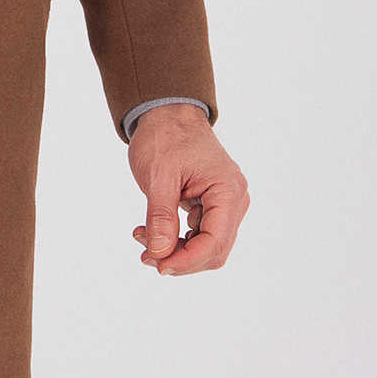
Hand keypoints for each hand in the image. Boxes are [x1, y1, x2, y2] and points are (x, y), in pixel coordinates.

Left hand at [128, 102, 249, 275]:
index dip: (187, 260)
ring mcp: (225, 203)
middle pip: (214, 250)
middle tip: (145, 256)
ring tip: (142, 241)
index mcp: (228, 190)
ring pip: (206, 245)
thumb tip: (160, 253)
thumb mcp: (158, 176)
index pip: (214, 241)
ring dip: (176, 251)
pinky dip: (176, 238)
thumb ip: (161, 216)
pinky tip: (151, 233)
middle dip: (180, 259)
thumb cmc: (165, 136)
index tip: (159, 265)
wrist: (166, 112)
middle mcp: (234, 200)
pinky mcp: (212, 205)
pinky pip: (199, 233)